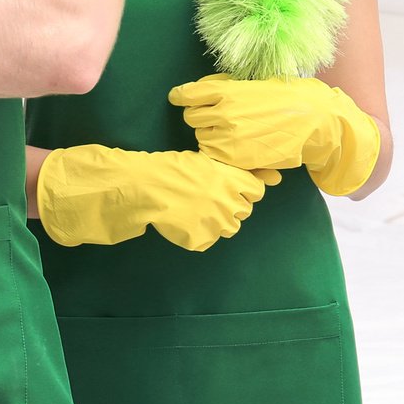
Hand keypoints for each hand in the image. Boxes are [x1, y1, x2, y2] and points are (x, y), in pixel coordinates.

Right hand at [36, 145, 278, 251]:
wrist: (140, 187)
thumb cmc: (168, 168)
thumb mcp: (200, 162)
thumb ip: (227, 170)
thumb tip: (263, 176)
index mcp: (229, 178)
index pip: (257, 189)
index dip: (248, 189)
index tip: (235, 187)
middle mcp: (228, 201)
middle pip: (243, 210)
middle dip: (229, 205)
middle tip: (206, 198)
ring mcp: (215, 223)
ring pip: (228, 228)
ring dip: (215, 221)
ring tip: (193, 209)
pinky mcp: (201, 240)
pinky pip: (206, 241)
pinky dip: (196, 235)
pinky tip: (181, 221)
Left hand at [168, 74, 380, 195]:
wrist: (312, 122)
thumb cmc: (286, 99)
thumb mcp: (255, 84)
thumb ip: (227, 87)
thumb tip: (204, 89)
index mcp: (227, 91)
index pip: (188, 94)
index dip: (180, 96)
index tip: (178, 98)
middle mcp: (223, 112)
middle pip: (191, 117)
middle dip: (200, 116)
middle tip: (214, 116)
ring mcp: (228, 136)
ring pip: (201, 137)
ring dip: (210, 134)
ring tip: (231, 131)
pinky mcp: (235, 157)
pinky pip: (213, 154)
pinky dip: (219, 151)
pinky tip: (234, 145)